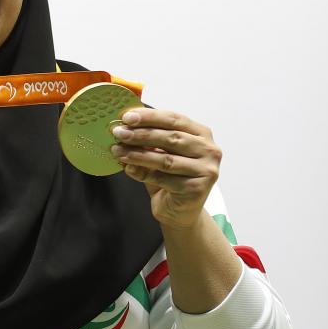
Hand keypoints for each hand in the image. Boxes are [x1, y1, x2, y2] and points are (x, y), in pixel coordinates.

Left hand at [110, 108, 221, 230]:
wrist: (179, 212)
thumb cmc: (170, 177)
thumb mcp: (160, 153)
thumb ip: (149, 140)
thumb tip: (124, 126)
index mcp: (201, 134)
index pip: (174, 119)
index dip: (150, 116)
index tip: (126, 117)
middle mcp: (209, 150)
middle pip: (171, 137)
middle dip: (141, 134)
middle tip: (119, 133)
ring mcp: (206, 170)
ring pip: (166, 159)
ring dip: (138, 154)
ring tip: (118, 151)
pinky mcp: (197, 189)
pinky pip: (163, 179)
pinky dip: (142, 173)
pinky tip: (128, 168)